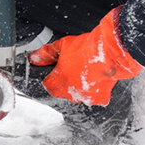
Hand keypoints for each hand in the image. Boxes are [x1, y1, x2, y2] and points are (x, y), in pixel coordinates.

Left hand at [28, 7, 142, 105]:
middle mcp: (70, 93)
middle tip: (74, 69)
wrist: (110, 51)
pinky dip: (94, 91)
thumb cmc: (86, 48)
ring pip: (78, 95)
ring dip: (80, 87)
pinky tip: (96, 78)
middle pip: (63, 91)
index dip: (51, 78)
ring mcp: (85, 98)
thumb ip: (46, 53)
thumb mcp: (62, 45)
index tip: (56, 72)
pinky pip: (94, 97)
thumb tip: (34, 58)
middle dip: (66, 82)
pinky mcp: (99, 99)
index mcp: (59, 82)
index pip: (47, 86)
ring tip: (86, 72)